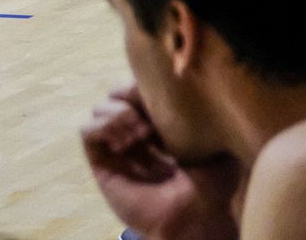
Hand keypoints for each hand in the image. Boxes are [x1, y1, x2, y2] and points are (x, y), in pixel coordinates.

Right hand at [80, 87, 239, 239]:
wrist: (194, 219)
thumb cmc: (210, 189)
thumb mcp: (218, 146)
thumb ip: (210, 119)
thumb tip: (204, 91)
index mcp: (159, 127)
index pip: (139, 90)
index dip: (144, 86)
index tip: (161, 96)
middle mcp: (134, 135)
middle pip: (115, 94)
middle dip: (129, 97)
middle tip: (150, 120)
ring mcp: (115, 148)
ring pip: (99, 108)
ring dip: (118, 114)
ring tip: (141, 135)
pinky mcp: (99, 162)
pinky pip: (86, 130)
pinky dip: (103, 128)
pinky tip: (126, 142)